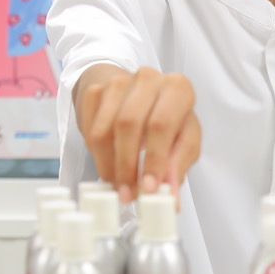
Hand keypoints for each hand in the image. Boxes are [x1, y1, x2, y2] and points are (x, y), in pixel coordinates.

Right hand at [73, 65, 200, 203]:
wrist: (140, 93)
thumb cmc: (169, 118)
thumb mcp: (185, 140)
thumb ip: (178, 166)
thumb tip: (168, 195)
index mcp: (177, 88)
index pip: (160, 124)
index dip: (153, 159)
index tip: (149, 188)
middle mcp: (147, 78)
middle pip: (128, 124)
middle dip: (126, 166)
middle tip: (127, 194)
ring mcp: (118, 82)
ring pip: (104, 128)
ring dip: (108, 164)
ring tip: (117, 186)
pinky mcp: (96, 90)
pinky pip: (89, 128)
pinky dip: (96, 154)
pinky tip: (108, 165)